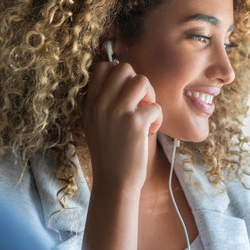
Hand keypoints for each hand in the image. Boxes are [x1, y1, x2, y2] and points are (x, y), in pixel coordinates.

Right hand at [82, 61, 162, 192]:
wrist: (114, 182)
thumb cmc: (110, 153)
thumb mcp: (96, 124)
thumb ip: (105, 102)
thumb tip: (125, 78)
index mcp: (90, 104)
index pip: (102, 67)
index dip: (119, 73)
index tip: (126, 91)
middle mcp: (101, 105)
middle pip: (124, 68)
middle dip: (138, 82)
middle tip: (140, 102)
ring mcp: (118, 113)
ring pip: (142, 80)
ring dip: (150, 96)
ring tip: (147, 114)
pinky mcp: (135, 124)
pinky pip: (156, 106)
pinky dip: (158, 118)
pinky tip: (150, 131)